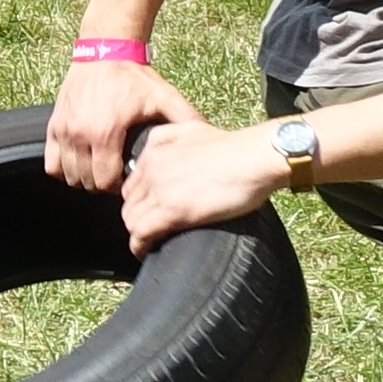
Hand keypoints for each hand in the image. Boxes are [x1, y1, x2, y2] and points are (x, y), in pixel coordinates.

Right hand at [46, 51, 202, 187]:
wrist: (106, 50)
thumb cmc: (135, 76)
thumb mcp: (165, 97)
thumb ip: (187, 119)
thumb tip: (210, 138)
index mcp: (105, 133)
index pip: (104, 183)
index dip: (117, 187)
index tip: (127, 179)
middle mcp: (79, 133)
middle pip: (85, 182)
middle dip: (101, 185)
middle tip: (114, 175)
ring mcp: (63, 129)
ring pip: (66, 175)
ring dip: (82, 178)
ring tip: (99, 170)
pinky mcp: (53, 123)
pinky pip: (50, 162)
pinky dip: (62, 168)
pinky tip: (80, 161)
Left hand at [120, 117, 288, 251]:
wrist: (254, 158)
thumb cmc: (233, 147)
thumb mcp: (190, 128)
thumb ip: (166, 137)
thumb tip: (158, 152)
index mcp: (153, 150)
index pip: (131, 183)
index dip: (140, 201)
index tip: (151, 212)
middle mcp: (150, 168)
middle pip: (128, 203)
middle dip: (138, 218)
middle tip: (153, 231)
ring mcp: (159, 190)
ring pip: (131, 220)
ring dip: (139, 234)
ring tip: (152, 244)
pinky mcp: (172, 211)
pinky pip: (141, 234)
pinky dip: (140, 247)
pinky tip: (146, 253)